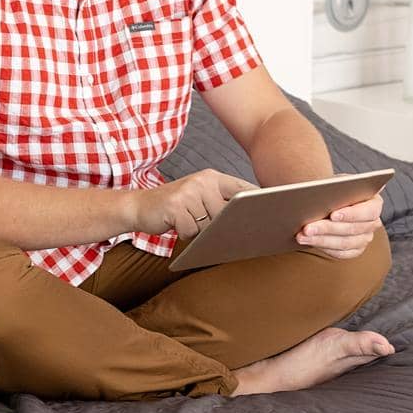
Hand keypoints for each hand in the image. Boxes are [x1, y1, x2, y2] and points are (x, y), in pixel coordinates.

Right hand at [129, 169, 257, 239]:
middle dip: (226, 228)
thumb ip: (220, 205)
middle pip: (228, 214)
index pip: (242, 190)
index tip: (272, 216)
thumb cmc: (176, 207)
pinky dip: (187, 236)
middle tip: (225, 235)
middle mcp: (203, 180)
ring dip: (202, 234)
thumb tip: (249, 224)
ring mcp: (189, 192)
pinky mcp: (176, 206)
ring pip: (210, 226)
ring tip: (189, 224)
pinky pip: (193, 232)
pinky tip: (178, 226)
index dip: (257, 203)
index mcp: (212, 177)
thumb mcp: (199, 198)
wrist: (140, 206)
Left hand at [295, 192, 383, 258]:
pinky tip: (309, 242)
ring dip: (321, 240)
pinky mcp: (355, 250)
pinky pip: (341, 253)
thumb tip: (321, 194)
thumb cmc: (335, 188)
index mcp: (374, 202)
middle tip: (307, 228)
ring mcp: (365, 238)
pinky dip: (324, 247)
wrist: (332, 199)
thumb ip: (335, 188)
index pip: (368, 211)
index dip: (351, 214)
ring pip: (344, 243)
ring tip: (302, 236)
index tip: (332, 215)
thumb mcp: (336, 183)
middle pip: (352, 229)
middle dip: (327, 228)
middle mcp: (373, 222)